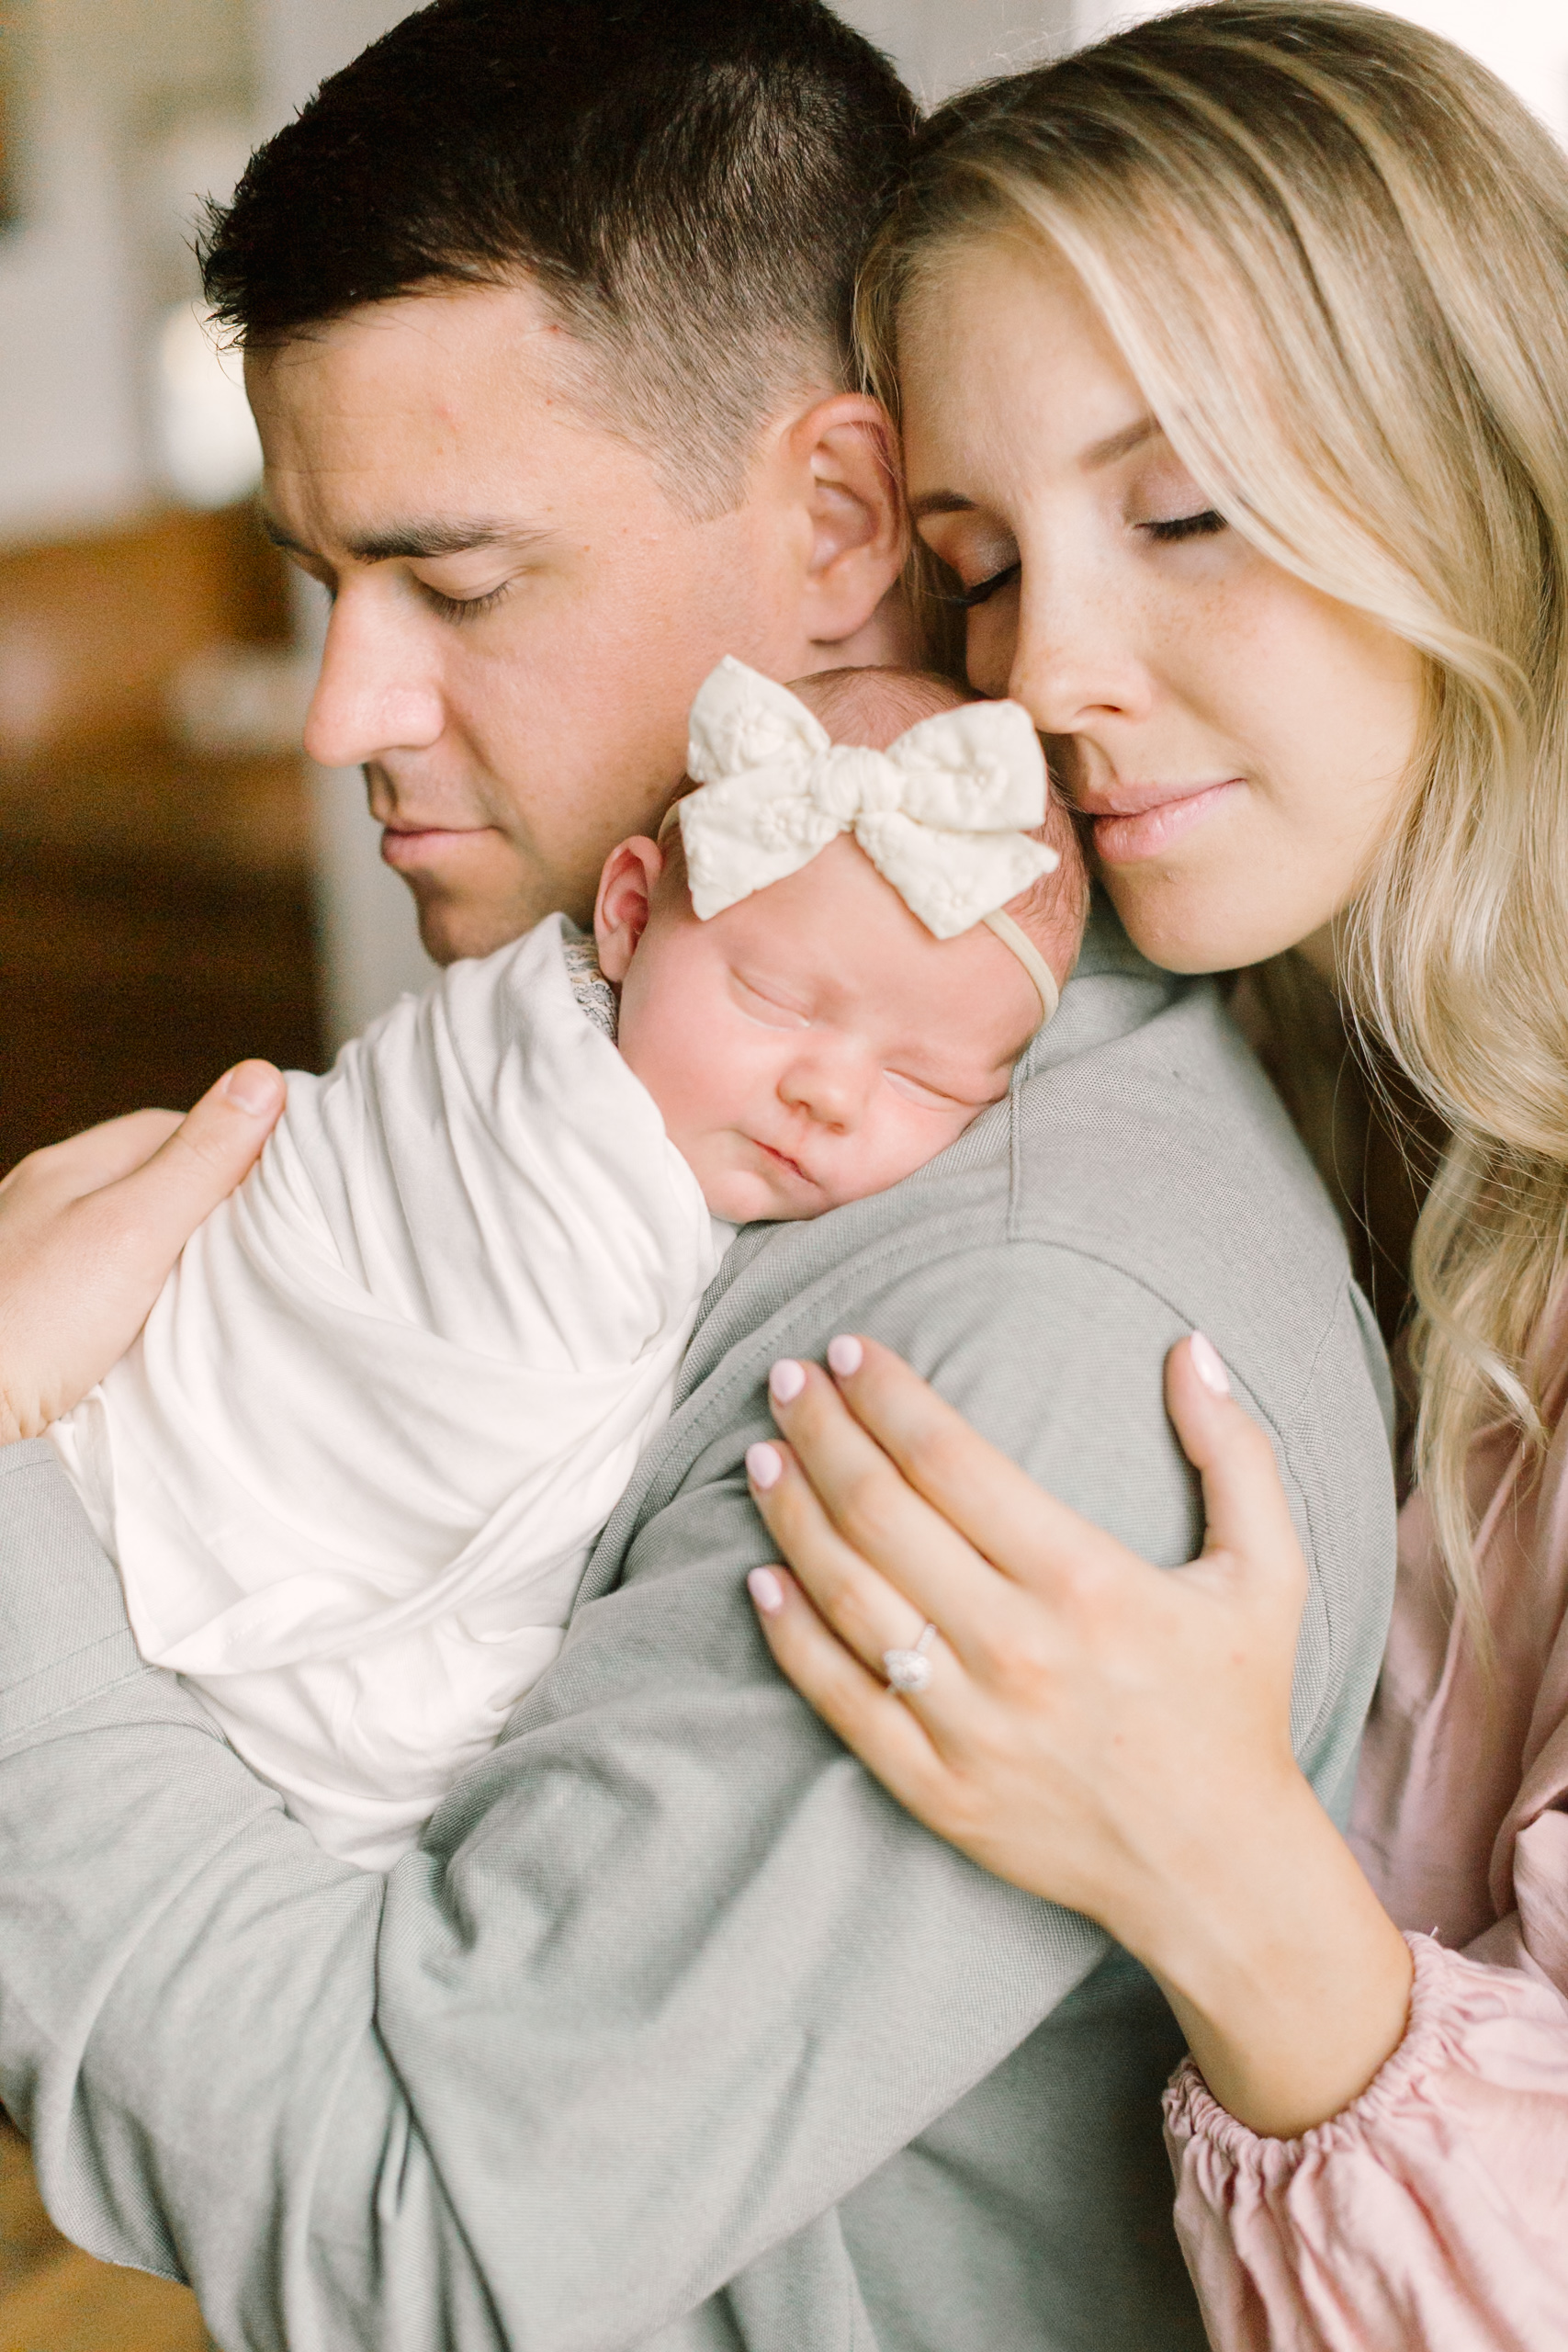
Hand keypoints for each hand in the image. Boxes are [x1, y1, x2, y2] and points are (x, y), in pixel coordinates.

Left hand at [0, 1063, 284, 1445]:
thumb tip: (260, 1078)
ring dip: (170, 1251)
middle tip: (260, 1241)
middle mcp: (42, 1201)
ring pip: (122, 1233)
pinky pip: (98, 1285)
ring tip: (214, 1286)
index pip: (171, 1128)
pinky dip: (134, 1295)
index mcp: (68, 1167)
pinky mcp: (29, 1313)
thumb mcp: (133, 1231)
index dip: (234, 1147)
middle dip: (205, 1200)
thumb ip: (198, 1159)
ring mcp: (30, 1256)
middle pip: (146, 1179)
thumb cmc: (30, 1326)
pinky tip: (150, 1326)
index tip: (283, 1185)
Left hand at [743, 1335, 1413, 2138]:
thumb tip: (1193, 1346)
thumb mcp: (1269, 1572)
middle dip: (822, 1432)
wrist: (1218, 1871)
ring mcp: (968, 1724)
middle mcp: (1017, 1648)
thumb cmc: (1236, 1708)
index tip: (847, 1349)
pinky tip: (760, 1579)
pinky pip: (840, 1698)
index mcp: (1086, 1582)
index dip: (888, 1394)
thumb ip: (1236, 1453)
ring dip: (793, 1516)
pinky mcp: (936, 1789)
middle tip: (787, 1380)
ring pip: (849, 1595)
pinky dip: (791, 1635)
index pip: (951, 1459)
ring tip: (764, 1457)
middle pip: (882, 1512)